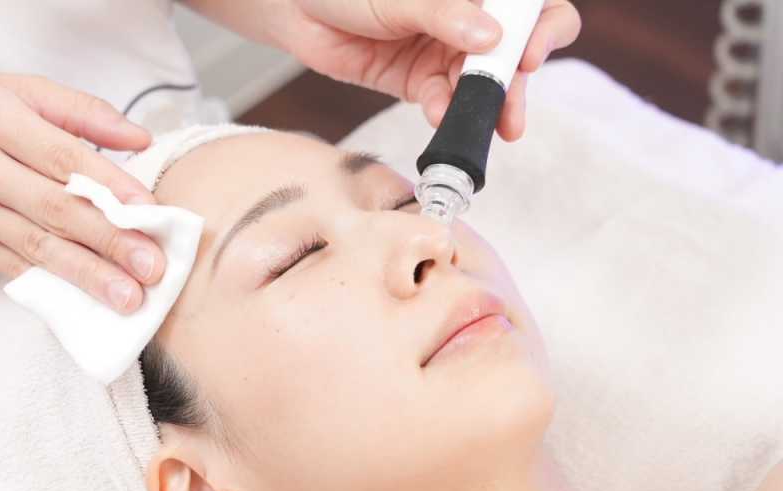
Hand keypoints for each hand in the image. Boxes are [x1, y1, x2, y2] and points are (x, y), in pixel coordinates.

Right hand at [0, 69, 162, 312]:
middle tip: (152, 268)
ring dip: (85, 276)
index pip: (63, 157)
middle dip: (108, 242)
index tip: (150, 212)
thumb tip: (138, 140)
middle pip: (53, 208)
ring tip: (126, 298)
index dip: (110, 186)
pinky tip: (82, 304)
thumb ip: (77, 110)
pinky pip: (10, 266)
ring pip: (34, 245)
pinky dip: (49, 287)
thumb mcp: (9, 88)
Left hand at [275, 0, 580, 140]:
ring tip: (481, 129)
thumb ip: (444, 15)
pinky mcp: (420, 81)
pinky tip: (441, 118)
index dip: (543, 29)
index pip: (531, 6)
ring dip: (482, 108)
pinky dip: (446, 112)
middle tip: (511, 113)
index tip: (528, 56)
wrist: (295, 8)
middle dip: (515, 84)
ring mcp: (447, 51)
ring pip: (481, 84)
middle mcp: (470, 18)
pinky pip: (444, 100)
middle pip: (514, 52)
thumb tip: (491, 40)